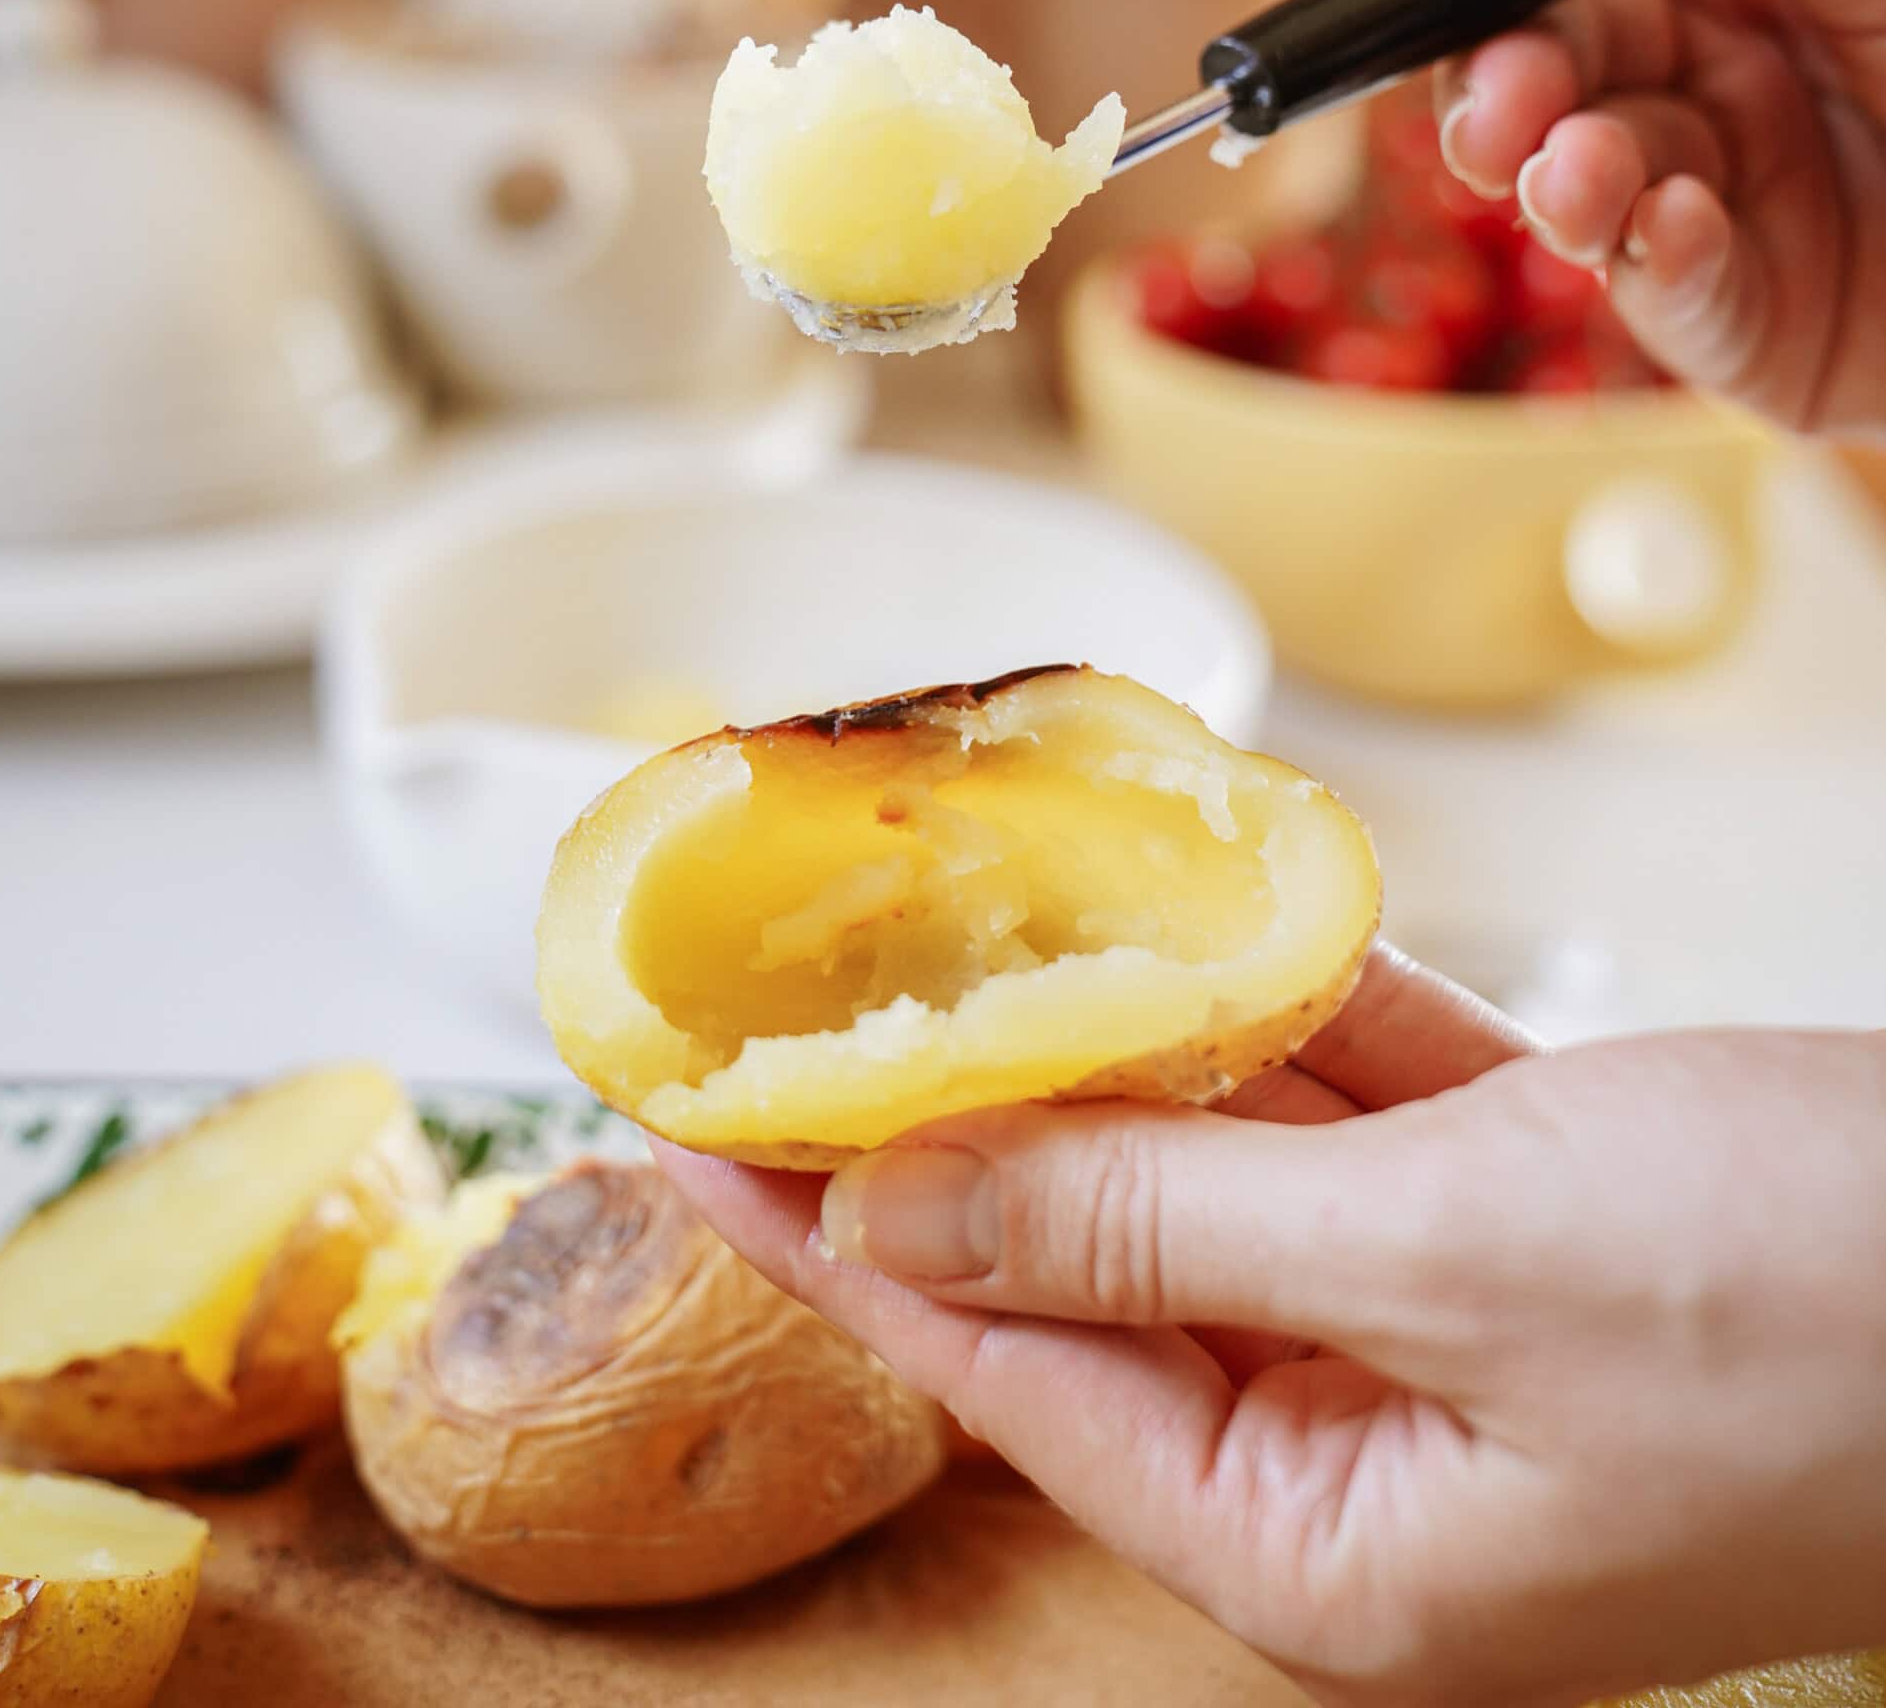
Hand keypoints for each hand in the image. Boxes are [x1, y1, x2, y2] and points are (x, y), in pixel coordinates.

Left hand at [651, 948, 1885, 1707]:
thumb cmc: (1817, 1312)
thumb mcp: (1453, 1259)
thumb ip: (1165, 1227)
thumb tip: (914, 1206)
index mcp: (1324, 1540)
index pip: (1005, 1366)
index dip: (827, 1238)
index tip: (681, 1129)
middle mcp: (1360, 1444)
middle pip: (1088, 1257)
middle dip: (950, 1117)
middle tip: (789, 998)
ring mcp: (1442, 1322)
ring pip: (1213, 1159)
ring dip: (1100, 1036)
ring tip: (935, 928)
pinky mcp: (1523, 1211)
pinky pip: (1345, 1103)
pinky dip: (1269, 1009)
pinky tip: (1166, 913)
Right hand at [1349, 0, 1885, 432]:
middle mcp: (1718, 64)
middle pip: (1543, 67)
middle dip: (1500, 84)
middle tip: (1498, 109)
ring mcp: (1733, 195)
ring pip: (1585, 189)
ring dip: (1560, 180)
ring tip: (1575, 175)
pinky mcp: (1764, 323)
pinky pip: (1671, 297)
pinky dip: (1650, 261)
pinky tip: (1671, 224)